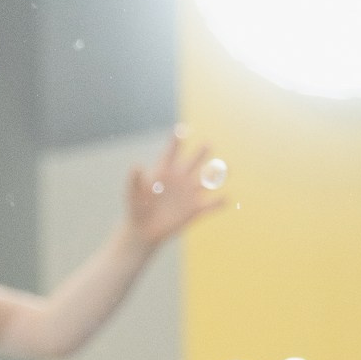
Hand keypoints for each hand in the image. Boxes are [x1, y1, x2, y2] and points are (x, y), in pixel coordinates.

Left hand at [123, 129, 224, 247]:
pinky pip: (212, 204)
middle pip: (194, 161)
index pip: (172, 152)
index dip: (176, 140)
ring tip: (227, 168)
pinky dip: (219, 202)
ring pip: (209, 179)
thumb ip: (135, 180)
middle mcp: (181, 178)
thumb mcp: (133, 194)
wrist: (143, 230)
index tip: (180, 129)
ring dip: (219, 173)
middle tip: (208, 143)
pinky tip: (225, 199)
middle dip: (202, 152)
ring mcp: (190, 192)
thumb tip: (136, 165)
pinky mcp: (196, 209)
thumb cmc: (136, 209)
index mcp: (165, 171)